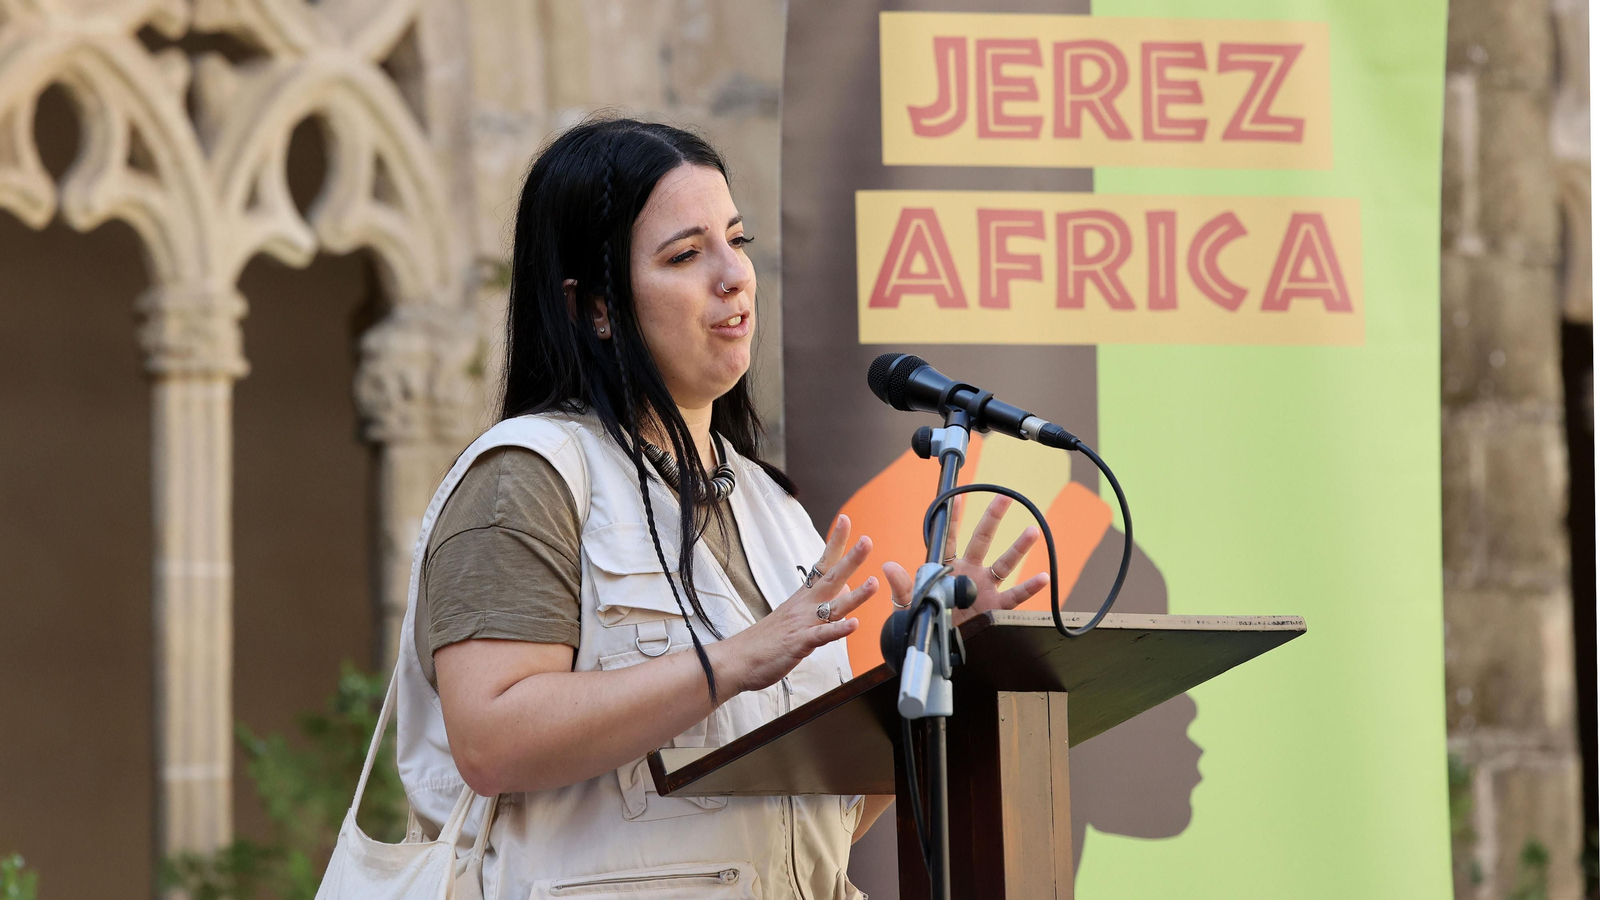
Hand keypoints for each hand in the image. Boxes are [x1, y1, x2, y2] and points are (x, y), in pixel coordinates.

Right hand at [713, 515, 877, 694]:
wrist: (738, 658)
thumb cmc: (766, 640)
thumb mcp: (795, 617)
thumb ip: (817, 606)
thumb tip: (841, 597)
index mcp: (803, 597)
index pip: (822, 564)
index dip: (835, 543)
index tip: (845, 520)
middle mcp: (805, 605)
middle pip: (831, 578)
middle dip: (851, 559)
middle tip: (867, 541)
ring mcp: (803, 623)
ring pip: (833, 607)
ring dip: (856, 595)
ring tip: (874, 583)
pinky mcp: (800, 643)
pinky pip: (822, 635)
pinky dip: (838, 630)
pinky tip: (854, 625)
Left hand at [878, 495, 1049, 627]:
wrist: (935, 649)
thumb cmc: (922, 620)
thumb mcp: (909, 604)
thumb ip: (902, 586)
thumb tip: (887, 566)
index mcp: (947, 568)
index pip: (950, 539)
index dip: (954, 519)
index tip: (958, 497)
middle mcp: (969, 573)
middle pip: (982, 540)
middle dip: (992, 519)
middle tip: (1004, 497)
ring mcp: (984, 589)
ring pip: (1004, 564)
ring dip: (1018, 548)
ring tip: (1032, 530)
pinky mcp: (994, 609)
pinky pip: (1015, 597)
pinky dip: (1029, 588)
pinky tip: (1043, 577)